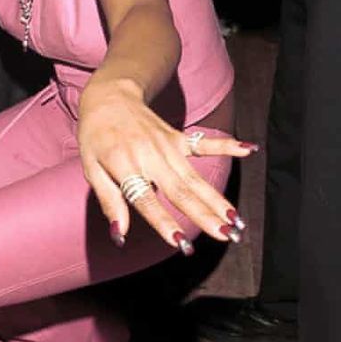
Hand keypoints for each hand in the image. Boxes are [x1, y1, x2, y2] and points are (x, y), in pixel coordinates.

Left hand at [77, 78, 255, 247]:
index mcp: (125, 165)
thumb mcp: (91, 169)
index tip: (182, 244)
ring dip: (218, 199)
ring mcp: (168, 146)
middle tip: (226, 236)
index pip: (146, 200)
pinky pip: (205, 143)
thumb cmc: (96, 137)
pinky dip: (227, 145)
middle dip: (205, 216)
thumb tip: (119, 235)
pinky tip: (250, 150)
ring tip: (237, 220)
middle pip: (181, 191)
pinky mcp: (178, 138)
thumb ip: (109, 201)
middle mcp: (150, 156)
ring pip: (196, 178)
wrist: (109, 97)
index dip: (164, 223)